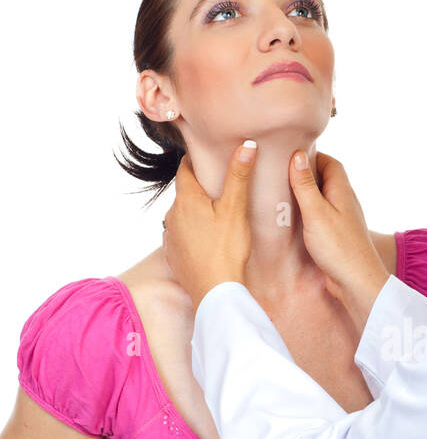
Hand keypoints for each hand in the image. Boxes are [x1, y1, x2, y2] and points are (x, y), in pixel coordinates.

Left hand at [162, 143, 256, 310]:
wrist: (214, 292)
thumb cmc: (226, 250)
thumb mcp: (235, 209)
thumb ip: (238, 176)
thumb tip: (246, 145)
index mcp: (186, 199)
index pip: (185, 169)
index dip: (197, 161)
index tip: (209, 158)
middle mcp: (172, 215)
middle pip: (185, 193)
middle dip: (200, 188)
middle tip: (220, 188)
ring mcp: (170, 236)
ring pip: (182, 215)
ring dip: (195, 212)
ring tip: (216, 216)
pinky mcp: (173, 255)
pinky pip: (181, 236)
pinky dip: (192, 233)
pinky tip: (207, 240)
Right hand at [288, 149, 389, 329]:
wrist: (356, 282)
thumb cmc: (338, 247)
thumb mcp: (316, 212)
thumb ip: (306, 185)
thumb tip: (298, 155)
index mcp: (342, 191)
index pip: (330, 163)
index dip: (313, 155)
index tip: (292, 155)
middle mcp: (345, 202)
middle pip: (327, 179)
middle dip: (307, 173)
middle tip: (283, 173)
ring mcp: (342, 219)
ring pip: (324, 198)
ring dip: (307, 194)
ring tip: (285, 194)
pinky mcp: (337, 236)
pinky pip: (322, 216)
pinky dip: (309, 212)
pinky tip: (295, 219)